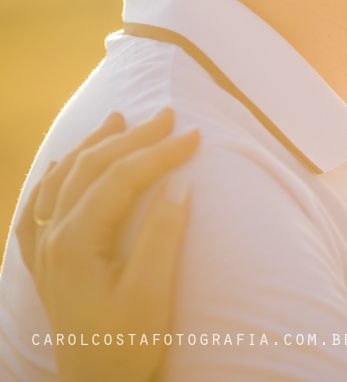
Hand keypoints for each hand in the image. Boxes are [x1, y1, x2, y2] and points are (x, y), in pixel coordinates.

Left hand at [15, 108, 199, 381]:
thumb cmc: (128, 343)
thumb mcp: (151, 293)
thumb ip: (162, 236)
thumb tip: (178, 185)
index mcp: (76, 242)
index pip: (121, 179)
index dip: (159, 153)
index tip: (196, 135)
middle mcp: (52, 238)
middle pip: (91, 170)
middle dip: (131, 138)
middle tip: (168, 115)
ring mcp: (43, 249)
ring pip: (62, 179)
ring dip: (94, 145)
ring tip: (119, 119)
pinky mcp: (45, 262)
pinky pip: (40, 205)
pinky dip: (55, 177)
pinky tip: (63, 164)